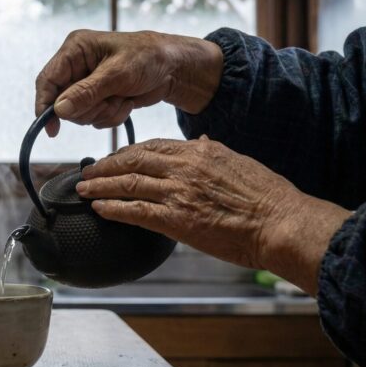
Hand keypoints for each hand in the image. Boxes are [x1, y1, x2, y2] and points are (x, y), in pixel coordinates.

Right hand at [35, 29, 223, 135]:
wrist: (174, 67)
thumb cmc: (148, 58)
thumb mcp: (117, 74)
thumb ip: (86, 93)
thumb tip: (58, 110)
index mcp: (75, 49)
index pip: (48, 80)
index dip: (45, 105)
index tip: (52, 129)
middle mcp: (76, 65)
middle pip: (62, 103)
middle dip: (88, 108)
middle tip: (110, 100)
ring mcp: (86, 83)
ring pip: (79, 114)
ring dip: (103, 112)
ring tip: (122, 98)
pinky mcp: (98, 97)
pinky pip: (94, 118)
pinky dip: (111, 115)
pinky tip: (126, 102)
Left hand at [77, 137, 351, 294]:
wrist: (281, 224)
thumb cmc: (268, 198)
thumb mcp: (239, 162)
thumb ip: (213, 152)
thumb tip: (200, 142)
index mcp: (200, 151)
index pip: (153, 146)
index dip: (127, 152)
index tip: (113, 158)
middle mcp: (185, 167)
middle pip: (133, 160)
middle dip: (106, 166)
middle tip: (87, 172)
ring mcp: (179, 192)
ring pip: (128, 184)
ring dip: (101, 187)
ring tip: (84, 190)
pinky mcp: (176, 219)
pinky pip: (135, 211)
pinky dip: (113, 208)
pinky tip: (99, 209)